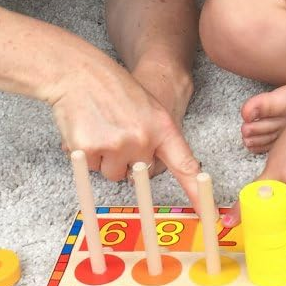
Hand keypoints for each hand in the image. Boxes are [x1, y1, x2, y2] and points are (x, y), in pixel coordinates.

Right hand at [47, 54, 206, 209]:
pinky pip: (90, 167)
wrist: (79, 73)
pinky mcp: (89, 149)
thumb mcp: (148, 108)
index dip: (195, 191)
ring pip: (112, 174)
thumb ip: (156, 138)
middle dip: (127, 160)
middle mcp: (141, 139)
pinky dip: (85, 153)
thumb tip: (149, 166)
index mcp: (161, 127)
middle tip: (117, 133)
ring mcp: (114, 145)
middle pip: (138, 173)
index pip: (184, 165)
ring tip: (99, 129)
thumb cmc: (112, 88)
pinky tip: (85, 129)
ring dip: (104, 159)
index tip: (206, 213)